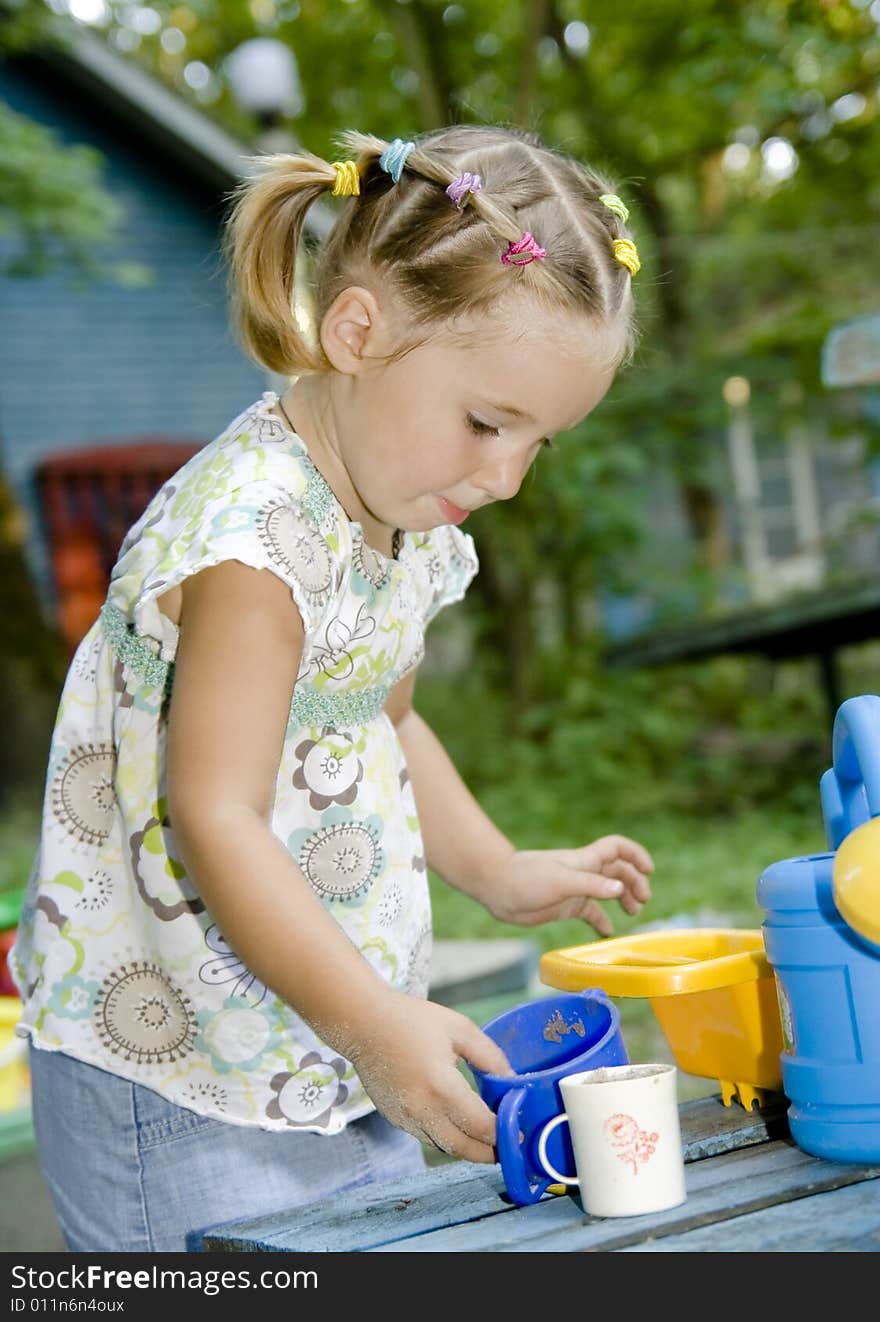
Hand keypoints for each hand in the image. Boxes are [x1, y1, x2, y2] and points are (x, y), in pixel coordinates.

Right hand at [344, 989, 512, 1163]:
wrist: (362, 1023)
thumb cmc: (411, 1020)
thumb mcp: (459, 1029)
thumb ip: (489, 1056)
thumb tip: (511, 1080)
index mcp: (442, 1088)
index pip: (481, 1126)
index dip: (504, 1133)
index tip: (519, 1131)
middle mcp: (423, 1111)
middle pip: (464, 1148)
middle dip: (489, 1153)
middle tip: (508, 1147)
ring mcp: (405, 1118)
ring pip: (444, 1147)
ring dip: (467, 1148)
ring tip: (486, 1139)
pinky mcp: (394, 1118)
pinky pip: (426, 1137)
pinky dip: (445, 1137)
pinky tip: (456, 1123)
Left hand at [485, 835, 653, 936]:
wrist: (497, 888)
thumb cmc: (527, 879)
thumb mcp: (561, 882)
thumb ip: (591, 885)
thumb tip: (619, 887)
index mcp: (585, 861)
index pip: (617, 848)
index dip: (636, 855)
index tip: (649, 871)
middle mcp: (583, 872)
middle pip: (618, 871)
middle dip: (634, 882)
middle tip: (642, 901)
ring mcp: (575, 889)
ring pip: (607, 890)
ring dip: (623, 898)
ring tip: (633, 913)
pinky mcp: (565, 905)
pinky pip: (590, 911)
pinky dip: (601, 920)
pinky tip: (607, 932)